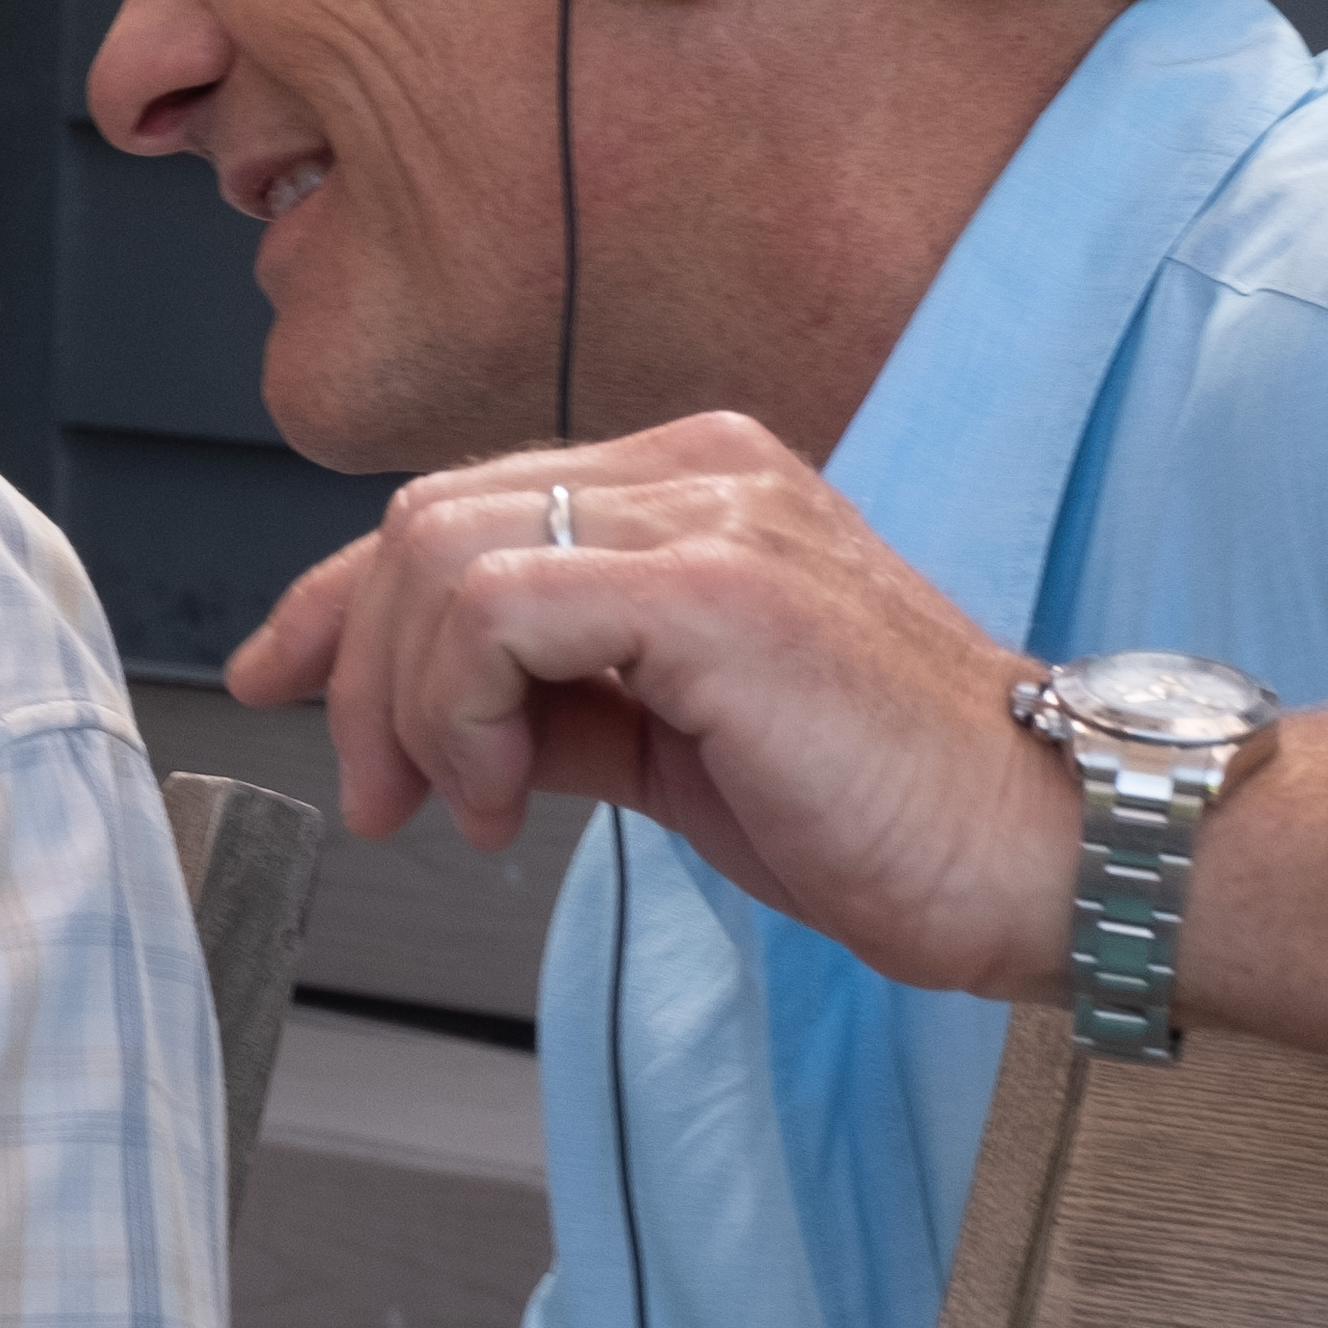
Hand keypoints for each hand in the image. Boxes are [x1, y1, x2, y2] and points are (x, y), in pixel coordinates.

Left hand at [230, 415, 1077, 998]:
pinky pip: (497, 608)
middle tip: (385, 800)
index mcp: (701, 487)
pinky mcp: (718, 587)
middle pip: (424, 521)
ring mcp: (714, 513)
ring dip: (412, 706)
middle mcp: (703, 469)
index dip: (340, 601)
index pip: (461, 508)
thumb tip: (437, 725)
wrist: (1048, 857)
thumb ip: (561, 708)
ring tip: (474, 810)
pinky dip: (465, 712)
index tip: (278, 679)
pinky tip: (512, 799)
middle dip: (358, 671)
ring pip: (440, 555)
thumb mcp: (680, 753)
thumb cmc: (895, 814)